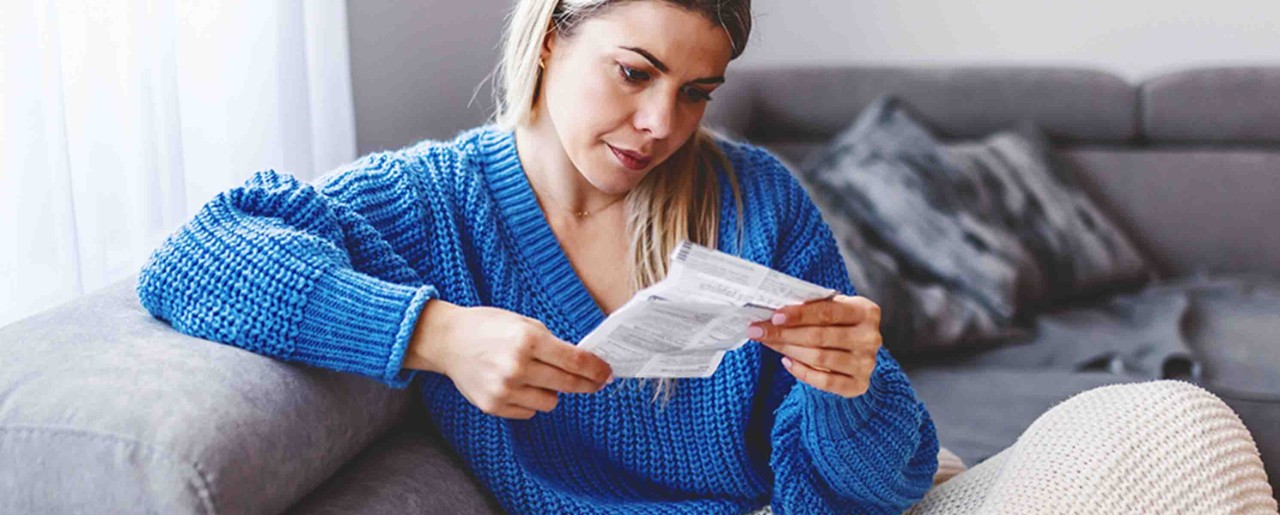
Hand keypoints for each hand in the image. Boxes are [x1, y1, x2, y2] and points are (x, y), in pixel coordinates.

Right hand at [405, 300, 612, 418]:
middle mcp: (517, 366)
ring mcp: (504, 389)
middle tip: (596, 382)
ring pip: (550, 402)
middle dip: (587, 384)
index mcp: (528, 339)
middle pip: (568, 384)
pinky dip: (531, 400)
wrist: (448, 341)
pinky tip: (519, 385)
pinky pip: (529, 411)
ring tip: (540, 377)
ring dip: (553, 391)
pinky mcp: (493, 406)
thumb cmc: (489, 327)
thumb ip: (553, 343)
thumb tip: (586, 364)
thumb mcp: (524, 323)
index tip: (608, 374)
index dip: (597, 370)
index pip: (575, 361)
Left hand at [747, 295, 881, 397]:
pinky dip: (801, 372)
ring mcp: (866, 363)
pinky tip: (786, 361)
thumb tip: (775, 312)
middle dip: (785, 333)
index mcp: (866, 312)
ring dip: (788, 350)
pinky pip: (824, 381)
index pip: (828, 312)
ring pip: (819, 358)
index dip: (799, 314)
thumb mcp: (834, 309)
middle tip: (759, 330)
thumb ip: (812, 307)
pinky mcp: (859, 385)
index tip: (774, 316)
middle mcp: (870, 338)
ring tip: (769, 343)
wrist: (859, 351)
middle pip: (820, 336)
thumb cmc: (840, 324)